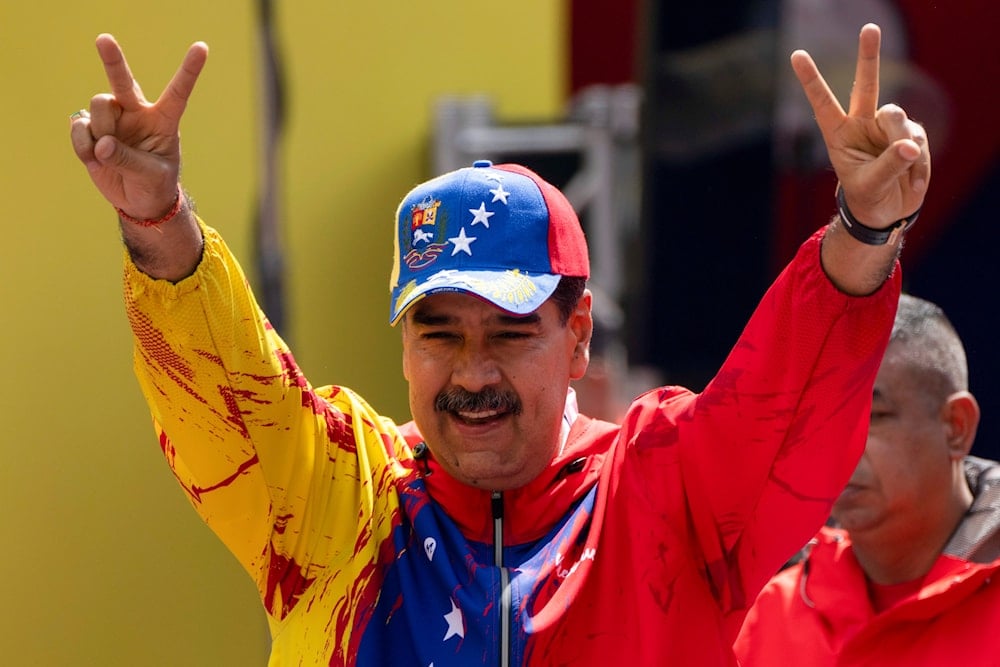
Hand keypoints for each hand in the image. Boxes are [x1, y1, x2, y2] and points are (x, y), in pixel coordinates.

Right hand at [70, 34, 208, 220]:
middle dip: (113, 60)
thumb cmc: (155, 184)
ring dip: (102, 131)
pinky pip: (80, 127)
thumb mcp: (152, 175)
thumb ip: (129, 160)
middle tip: (104, 39)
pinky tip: (94, 159)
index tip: (202, 48)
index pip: (178, 92)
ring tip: (109, 155)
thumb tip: (102, 143)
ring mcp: (112, 119)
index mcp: (163, 120)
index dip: (189, 70)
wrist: (139, 201)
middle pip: (123, 81)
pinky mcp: (91, 130)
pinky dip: (84, 146)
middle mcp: (137, 113)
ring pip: (100, 107)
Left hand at [792, 23, 929, 228]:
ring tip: (901, 173)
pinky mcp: (912, 134)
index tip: (796, 55)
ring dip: (901, 146)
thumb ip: (888, 166)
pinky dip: (919, 163)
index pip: (822, 103)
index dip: (811, 79)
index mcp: (839, 134)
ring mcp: (888, 127)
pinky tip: (912, 179)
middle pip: (866, 85)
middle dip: (868, 56)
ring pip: (897, 119)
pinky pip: (918, 140)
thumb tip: (910, 145)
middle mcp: (862, 123)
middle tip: (869, 28)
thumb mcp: (870, 186)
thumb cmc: (868, 197)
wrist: (887, 211)